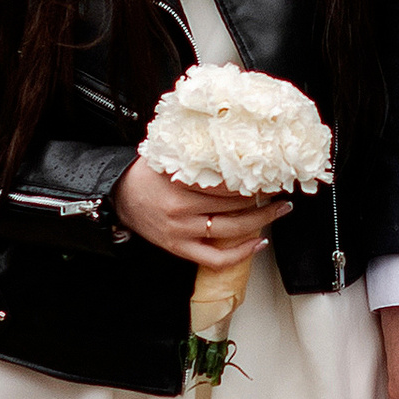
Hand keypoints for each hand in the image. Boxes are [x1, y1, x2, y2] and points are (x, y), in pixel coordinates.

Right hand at [114, 154, 288, 265]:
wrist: (117, 196)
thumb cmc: (145, 174)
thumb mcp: (167, 155)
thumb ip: (195, 152)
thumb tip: (230, 140)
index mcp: (179, 183)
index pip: (226, 182)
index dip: (251, 178)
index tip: (268, 172)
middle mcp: (182, 209)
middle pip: (233, 205)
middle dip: (263, 198)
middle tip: (280, 189)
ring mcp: (182, 232)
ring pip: (231, 230)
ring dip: (261, 220)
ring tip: (278, 210)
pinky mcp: (180, 248)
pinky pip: (217, 258)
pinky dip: (242, 254)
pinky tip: (259, 242)